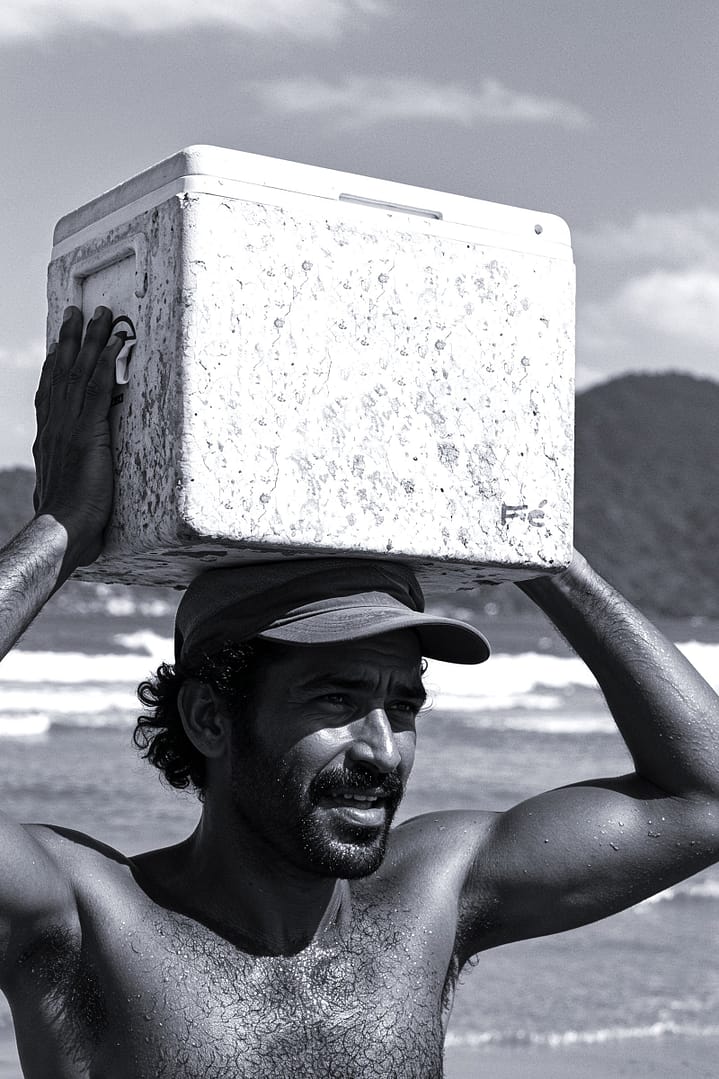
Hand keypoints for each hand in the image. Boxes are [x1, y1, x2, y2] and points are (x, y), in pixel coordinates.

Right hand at [33, 306, 124, 569]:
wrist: (62, 530)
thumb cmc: (67, 523)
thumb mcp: (65, 492)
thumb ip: (70, 478)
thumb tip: (75, 480)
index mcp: (49, 438)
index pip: (50, 392)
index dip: (56, 365)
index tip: (60, 344)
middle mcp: (55, 425)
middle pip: (62, 372)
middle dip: (71, 340)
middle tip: (75, 313)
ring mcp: (70, 426)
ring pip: (81, 373)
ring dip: (92, 340)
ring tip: (100, 315)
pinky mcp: (88, 432)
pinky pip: (99, 388)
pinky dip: (107, 362)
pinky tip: (116, 343)